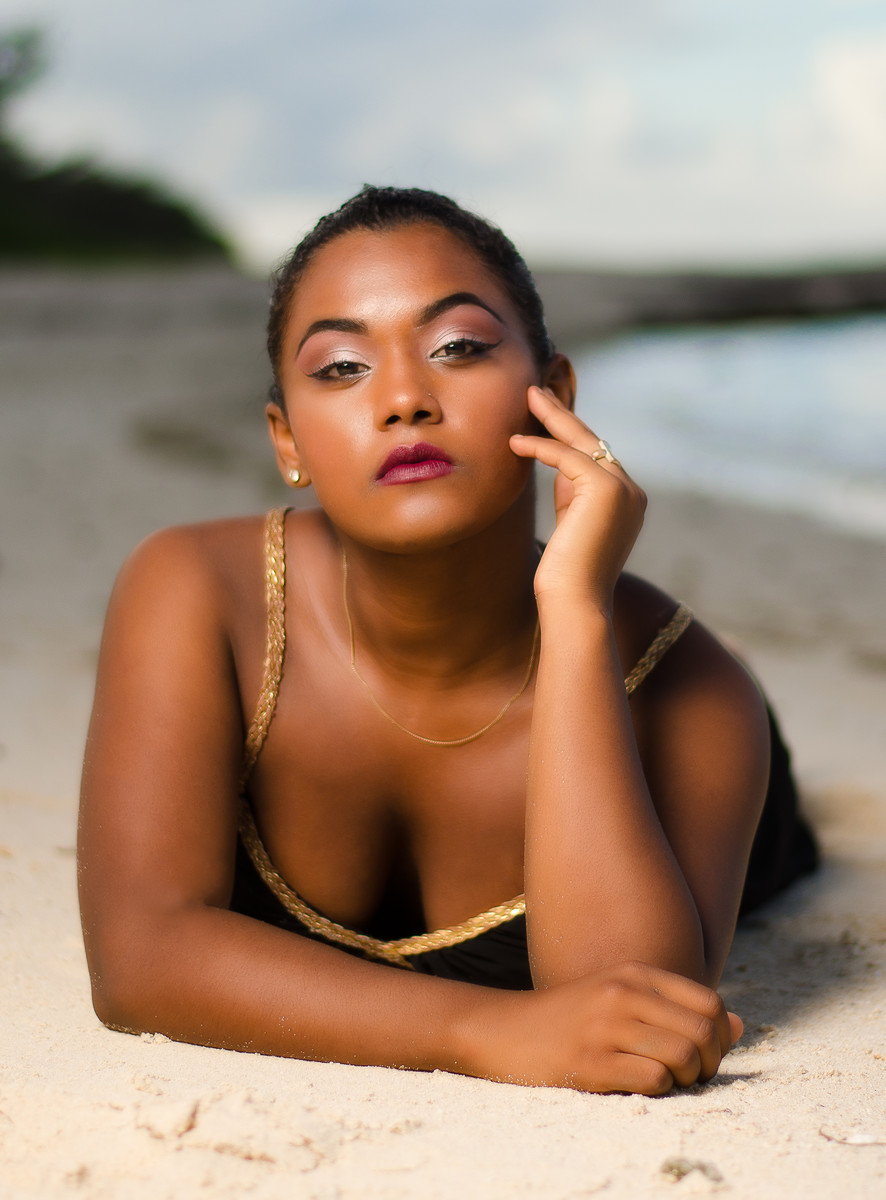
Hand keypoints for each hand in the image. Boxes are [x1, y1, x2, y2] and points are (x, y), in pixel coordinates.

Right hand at [467, 961, 742, 1094]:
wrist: (503, 1031)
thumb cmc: (570, 1019)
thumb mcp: (621, 998)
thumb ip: (677, 1008)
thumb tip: (739, 1025)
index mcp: (634, 973)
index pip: (709, 1003)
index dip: (720, 1037)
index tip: (705, 1056)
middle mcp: (623, 993)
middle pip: (703, 1032)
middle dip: (709, 1064)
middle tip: (689, 1077)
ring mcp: (605, 1027)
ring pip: (683, 1057)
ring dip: (685, 1080)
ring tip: (665, 1082)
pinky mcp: (589, 1063)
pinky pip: (652, 1080)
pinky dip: (657, 1091)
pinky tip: (636, 1087)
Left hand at [510, 386, 645, 606]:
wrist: (575, 602)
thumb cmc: (565, 575)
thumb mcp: (571, 523)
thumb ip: (570, 492)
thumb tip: (557, 464)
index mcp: (627, 501)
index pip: (596, 457)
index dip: (569, 435)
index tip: (544, 415)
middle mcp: (632, 492)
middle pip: (593, 442)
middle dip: (563, 415)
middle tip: (536, 391)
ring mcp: (624, 489)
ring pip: (583, 441)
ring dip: (552, 418)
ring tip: (528, 397)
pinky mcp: (607, 489)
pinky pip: (568, 457)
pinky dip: (541, 447)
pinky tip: (516, 443)